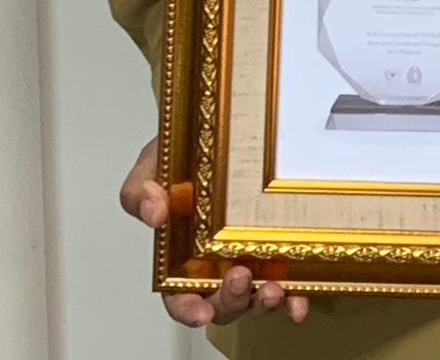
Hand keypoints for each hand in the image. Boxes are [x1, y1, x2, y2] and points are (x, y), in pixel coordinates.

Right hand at [120, 137, 308, 328]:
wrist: (219, 127)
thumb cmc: (184, 154)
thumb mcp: (153, 166)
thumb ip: (140, 192)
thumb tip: (154, 213)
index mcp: (182, 255)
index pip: (179, 296)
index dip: (188, 309)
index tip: (200, 312)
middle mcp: (217, 264)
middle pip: (222, 302)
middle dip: (232, 301)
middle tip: (239, 278)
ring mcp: (251, 258)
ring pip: (256, 298)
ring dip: (266, 302)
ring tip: (274, 289)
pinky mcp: (279, 248)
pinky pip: (289, 280)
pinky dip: (294, 296)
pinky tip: (299, 297)